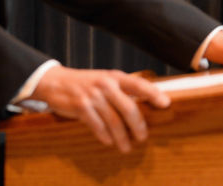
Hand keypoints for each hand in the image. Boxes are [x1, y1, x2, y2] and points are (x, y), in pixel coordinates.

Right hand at [29, 66, 170, 152]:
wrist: (56, 81)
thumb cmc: (86, 83)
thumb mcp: (106, 80)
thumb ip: (122, 89)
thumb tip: (145, 104)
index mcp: (115, 76)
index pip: (139, 84)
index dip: (153, 93)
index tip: (166, 104)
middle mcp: (106, 84)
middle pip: (128, 107)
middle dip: (138, 125)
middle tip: (143, 137)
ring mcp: (93, 96)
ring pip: (113, 120)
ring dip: (121, 137)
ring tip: (126, 147)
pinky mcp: (81, 106)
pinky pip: (97, 125)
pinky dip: (104, 136)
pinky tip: (109, 142)